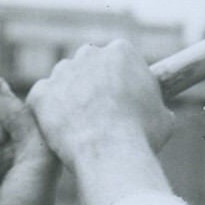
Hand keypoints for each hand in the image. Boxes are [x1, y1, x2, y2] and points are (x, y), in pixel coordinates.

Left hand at [27, 40, 175, 171]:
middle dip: (94, 80)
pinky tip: (63, 129)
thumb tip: (158, 113)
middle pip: (89, 62)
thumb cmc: (142, 135)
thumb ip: (155, 106)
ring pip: (64, 79)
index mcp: (122, 52)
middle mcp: (89, 55)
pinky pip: (43, 98)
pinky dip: (50, 111)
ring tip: (82, 123)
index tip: (124, 95)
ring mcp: (62, 73)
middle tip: (101, 107)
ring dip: (71, 94)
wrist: (110, 152)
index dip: (122, 77)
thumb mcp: (164, 118)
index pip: (120, 57)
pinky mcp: (41, 93)